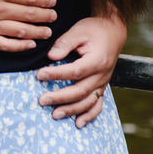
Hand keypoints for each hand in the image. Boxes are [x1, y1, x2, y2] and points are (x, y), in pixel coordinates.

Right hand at [0, 0, 57, 51]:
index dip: (45, 0)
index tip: (52, 1)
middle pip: (29, 14)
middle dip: (45, 16)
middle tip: (54, 16)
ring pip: (21, 31)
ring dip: (38, 32)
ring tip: (47, 31)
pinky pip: (5, 45)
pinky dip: (20, 46)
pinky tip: (29, 44)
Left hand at [36, 13, 126, 127]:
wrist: (113, 32)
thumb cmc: (94, 29)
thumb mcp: (79, 30)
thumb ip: (64, 43)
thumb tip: (51, 57)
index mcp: (96, 60)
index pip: (75, 71)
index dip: (57, 75)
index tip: (40, 75)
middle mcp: (101, 74)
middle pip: (80, 91)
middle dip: (60, 98)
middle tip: (42, 101)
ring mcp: (103, 83)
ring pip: (88, 101)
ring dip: (72, 110)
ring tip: (55, 114)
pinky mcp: (102, 87)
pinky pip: (98, 105)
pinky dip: (89, 116)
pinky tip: (78, 123)